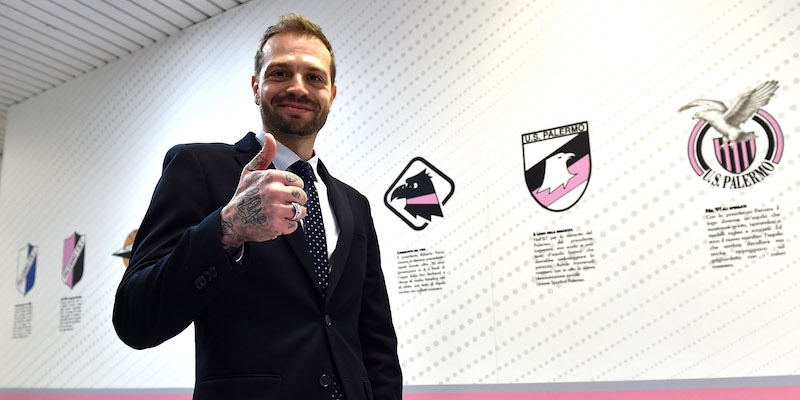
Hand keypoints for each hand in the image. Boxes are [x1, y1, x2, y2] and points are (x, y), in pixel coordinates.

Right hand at [220, 133, 306, 248]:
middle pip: (302, 197)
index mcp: (272, 176)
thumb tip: (270, 136)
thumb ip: (264, 155)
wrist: (232, 221)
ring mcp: (275, 208)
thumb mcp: (250, 172)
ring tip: (277, 214)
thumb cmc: (244, 195)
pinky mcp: (276, 224)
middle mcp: (274, 190)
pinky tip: (274, 224)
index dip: (291, 190)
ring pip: (300, 211)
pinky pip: (294, 225)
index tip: (280, 194)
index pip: (298, 183)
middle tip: (279, 206)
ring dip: (291, 216)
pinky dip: (286, 227)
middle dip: (294, 203)